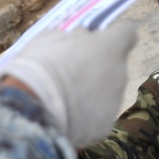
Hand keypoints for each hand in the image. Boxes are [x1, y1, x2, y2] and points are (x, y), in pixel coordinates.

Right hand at [0, 22, 137, 145]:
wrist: (31, 107)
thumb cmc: (39, 65)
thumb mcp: (53, 37)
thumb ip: (74, 37)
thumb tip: (81, 38)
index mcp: (110, 47)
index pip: (127, 31)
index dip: (112, 35)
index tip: (97, 39)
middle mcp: (120, 73)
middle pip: (115, 66)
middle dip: (98, 67)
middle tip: (72, 72)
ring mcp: (115, 103)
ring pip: (107, 93)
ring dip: (92, 92)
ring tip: (64, 98)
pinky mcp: (105, 127)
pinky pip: (97, 117)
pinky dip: (85, 116)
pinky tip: (64, 116)